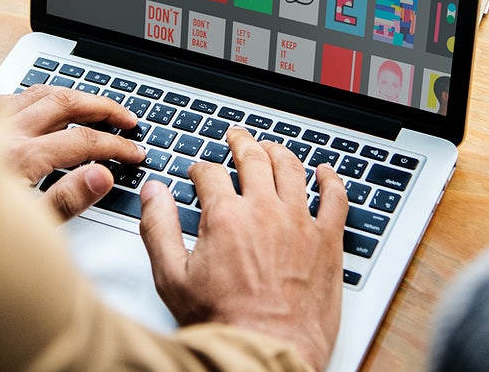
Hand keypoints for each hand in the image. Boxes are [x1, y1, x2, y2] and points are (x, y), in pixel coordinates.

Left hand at [2, 85, 143, 219]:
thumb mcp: (27, 228)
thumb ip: (66, 200)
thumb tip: (102, 176)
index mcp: (19, 158)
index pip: (82, 141)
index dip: (115, 145)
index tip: (133, 153)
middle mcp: (3, 133)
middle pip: (65, 103)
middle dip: (103, 108)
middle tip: (126, 118)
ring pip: (41, 92)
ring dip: (75, 97)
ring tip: (96, 107)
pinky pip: (17, 97)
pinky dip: (43, 98)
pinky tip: (51, 109)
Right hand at [139, 127, 347, 370]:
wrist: (265, 353)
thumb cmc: (222, 323)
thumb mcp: (172, 278)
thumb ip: (159, 228)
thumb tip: (153, 194)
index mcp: (225, 216)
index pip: (210, 172)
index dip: (200, 168)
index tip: (198, 174)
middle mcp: (264, 211)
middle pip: (253, 158)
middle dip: (241, 142)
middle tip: (237, 137)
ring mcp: (299, 224)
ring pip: (292, 169)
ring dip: (279, 152)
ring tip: (272, 147)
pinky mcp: (327, 242)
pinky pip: (335, 199)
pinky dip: (331, 180)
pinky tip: (326, 173)